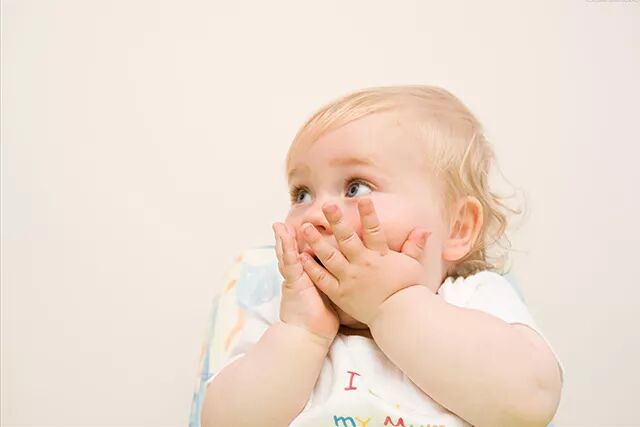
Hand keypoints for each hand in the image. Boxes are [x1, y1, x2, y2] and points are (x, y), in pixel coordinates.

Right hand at [272, 222, 339, 343]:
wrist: (309, 336)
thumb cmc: (321, 320)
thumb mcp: (328, 297)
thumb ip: (332, 285)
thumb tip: (347, 281)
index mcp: (306, 278)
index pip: (302, 257)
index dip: (299, 244)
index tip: (302, 230)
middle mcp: (299, 276)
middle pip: (292, 253)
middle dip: (288, 238)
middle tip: (284, 223)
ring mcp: (295, 278)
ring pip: (288, 255)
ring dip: (284, 239)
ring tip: (280, 225)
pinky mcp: (294, 282)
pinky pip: (290, 262)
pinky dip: (286, 249)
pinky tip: (283, 237)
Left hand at [298, 197, 432, 325]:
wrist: (397, 317)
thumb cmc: (406, 291)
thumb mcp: (412, 265)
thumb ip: (414, 246)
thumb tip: (425, 229)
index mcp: (379, 256)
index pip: (373, 230)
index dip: (368, 214)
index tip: (362, 199)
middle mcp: (362, 264)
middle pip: (347, 239)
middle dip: (337, 221)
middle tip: (327, 205)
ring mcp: (349, 279)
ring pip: (330, 256)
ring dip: (317, 241)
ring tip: (305, 228)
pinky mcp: (340, 293)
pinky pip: (323, 278)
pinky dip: (312, 267)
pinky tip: (302, 256)